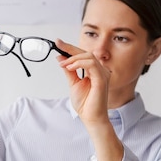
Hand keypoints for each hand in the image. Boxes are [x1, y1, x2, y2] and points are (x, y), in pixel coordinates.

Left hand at [56, 39, 122, 160]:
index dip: (70, 48)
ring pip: (89, 57)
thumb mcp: (73, 83)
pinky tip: (70, 67)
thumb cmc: (85, 104)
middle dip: (70, 49)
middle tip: (57, 46)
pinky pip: (91, 65)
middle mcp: (100, 71)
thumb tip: (61, 58)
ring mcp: (103, 74)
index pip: (82, 55)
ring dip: (73, 58)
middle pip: (85, 53)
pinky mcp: (102, 79)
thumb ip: (69, 70)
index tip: (58, 42)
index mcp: (94, 71)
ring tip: (63, 64)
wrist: (90, 118)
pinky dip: (79, 63)